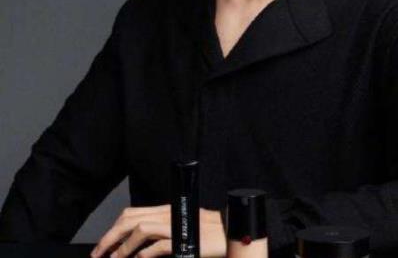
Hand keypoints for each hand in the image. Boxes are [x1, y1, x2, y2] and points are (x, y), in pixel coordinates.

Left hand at [90, 205, 225, 257]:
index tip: (104, 244)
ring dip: (122, 247)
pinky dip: (142, 255)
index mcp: (167, 210)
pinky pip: (158, 246)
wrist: (232, 232)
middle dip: (110, 237)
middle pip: (131, 219)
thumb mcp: (185, 226)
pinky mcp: (183, 240)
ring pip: (140, 230)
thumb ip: (165, 230)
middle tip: (98, 254)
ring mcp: (176, 226)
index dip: (114, 227)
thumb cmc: (211, 231)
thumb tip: (144, 244)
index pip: (133, 213)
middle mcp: (168, 214)